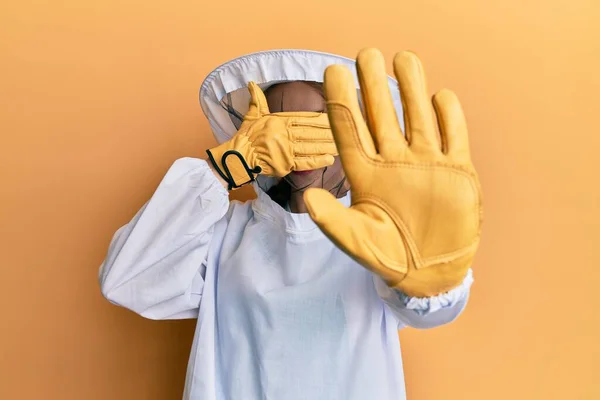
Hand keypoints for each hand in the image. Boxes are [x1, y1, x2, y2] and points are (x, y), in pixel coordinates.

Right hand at [207, 82, 336, 189]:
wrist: (237, 157)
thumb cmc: (246, 137)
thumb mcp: (252, 115)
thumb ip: (257, 100)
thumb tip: (251, 83)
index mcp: (278, 121)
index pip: (303, 118)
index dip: (320, 118)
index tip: (335, 115)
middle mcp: (283, 134)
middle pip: (310, 132)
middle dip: (329, 132)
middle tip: (348, 130)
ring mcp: (285, 151)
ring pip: (311, 147)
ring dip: (328, 146)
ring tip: (343, 145)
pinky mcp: (284, 165)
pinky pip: (304, 163)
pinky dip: (317, 161)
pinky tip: (330, 159)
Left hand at [304, 49, 482, 297]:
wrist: (430, 273)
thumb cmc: (388, 257)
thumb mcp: (357, 241)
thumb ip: (333, 220)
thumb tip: (307, 198)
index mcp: (366, 173)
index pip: (350, 130)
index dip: (341, 101)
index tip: (332, 71)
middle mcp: (394, 162)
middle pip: (381, 114)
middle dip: (374, 84)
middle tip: (366, 54)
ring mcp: (426, 163)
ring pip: (417, 117)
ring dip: (411, 88)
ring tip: (403, 58)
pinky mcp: (456, 171)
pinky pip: (454, 135)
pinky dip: (449, 115)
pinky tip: (439, 96)